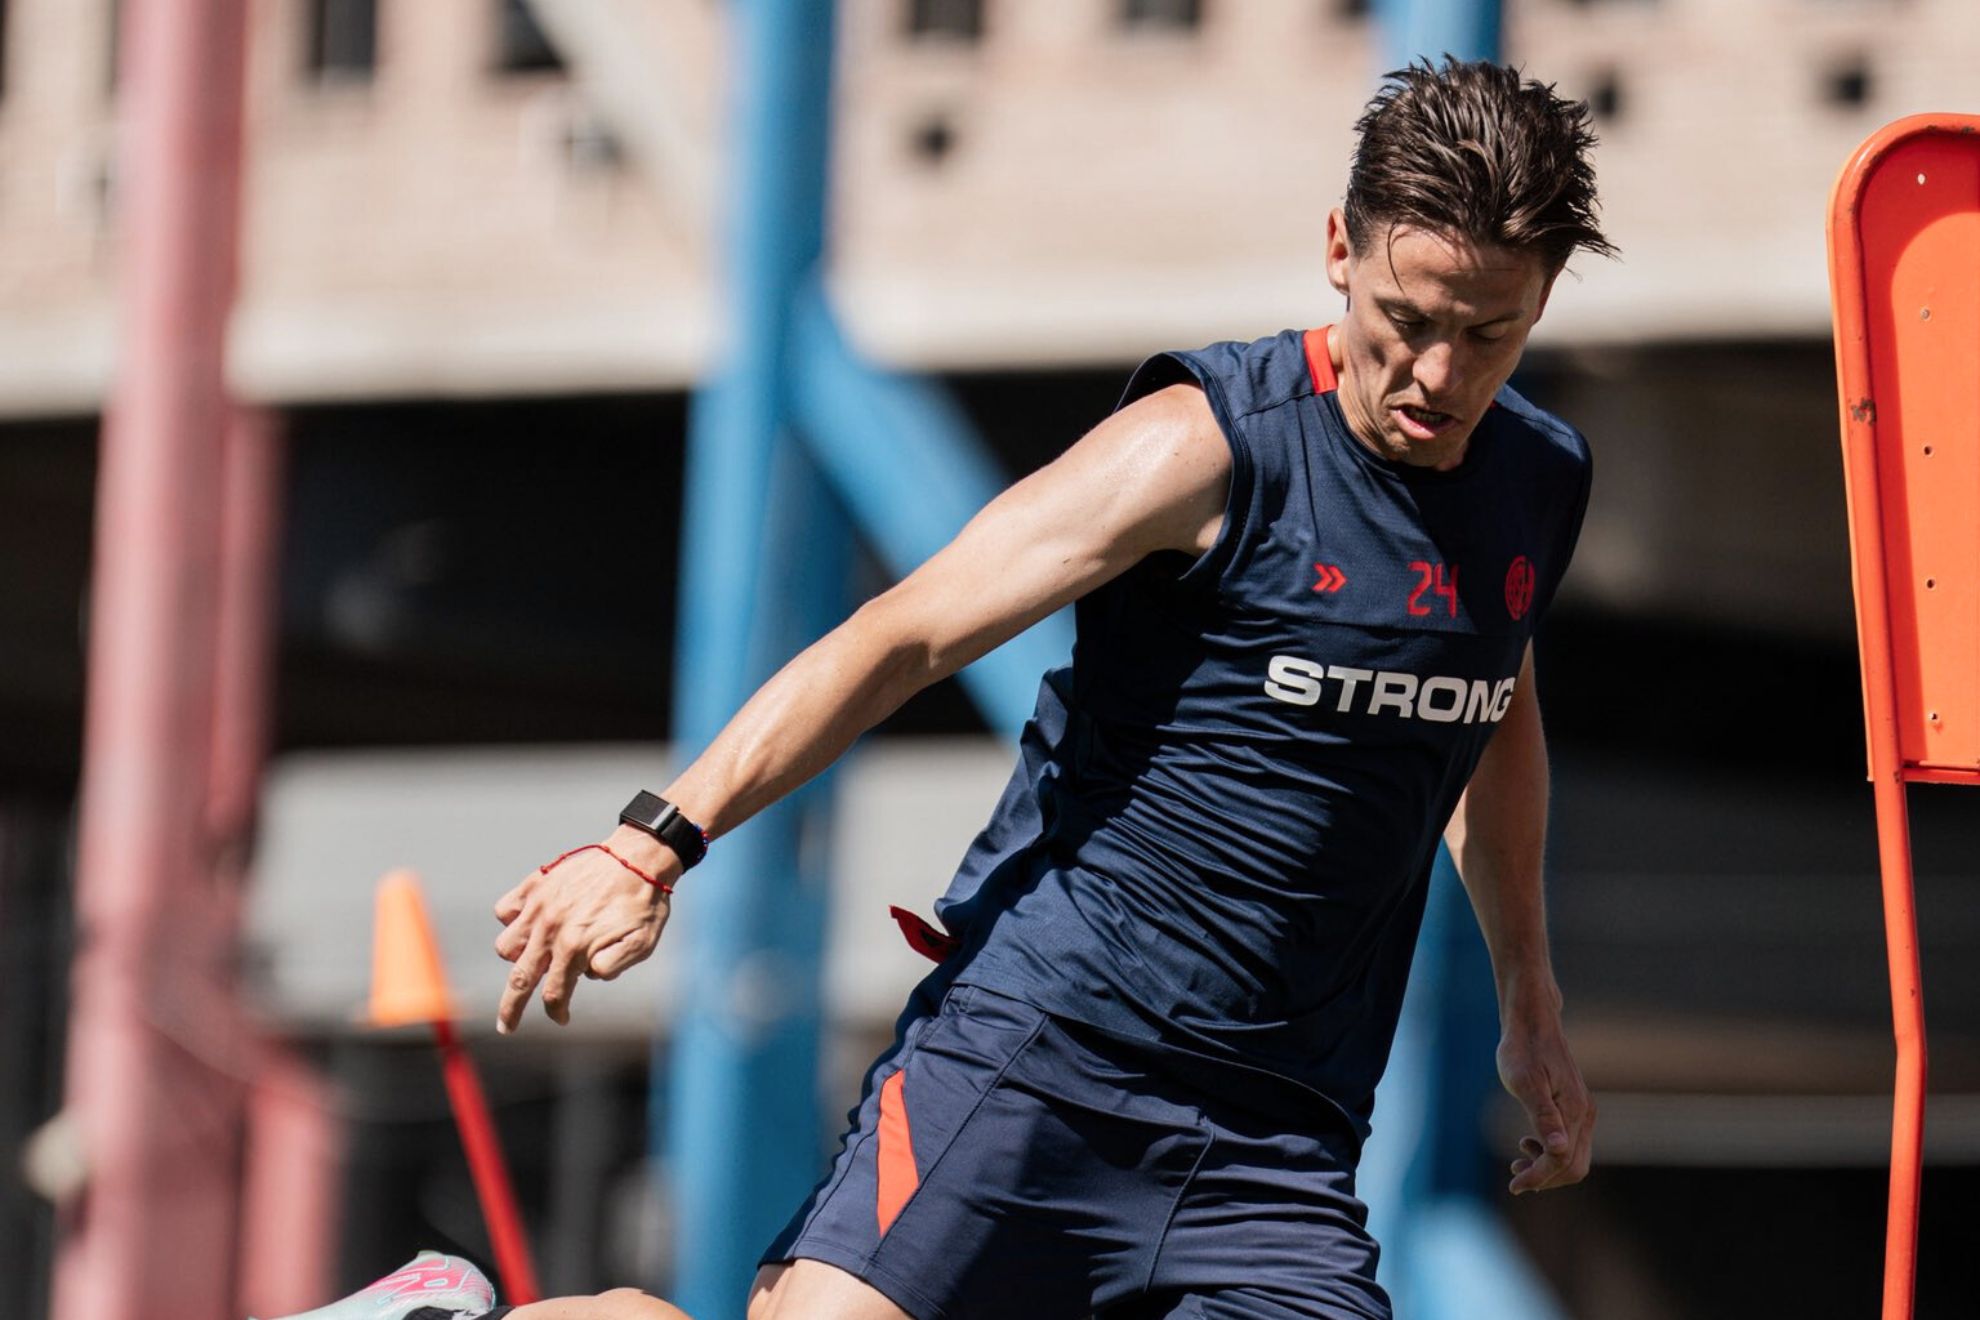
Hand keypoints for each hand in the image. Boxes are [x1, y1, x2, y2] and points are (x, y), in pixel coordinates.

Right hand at [493, 827, 677, 1031]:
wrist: (640, 855)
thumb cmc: (644, 903)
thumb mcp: (642, 943)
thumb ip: (613, 965)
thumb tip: (587, 975)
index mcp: (575, 947)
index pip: (554, 994)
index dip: (557, 1011)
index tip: (562, 1017)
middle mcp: (550, 929)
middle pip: (519, 981)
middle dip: (511, 1009)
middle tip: (507, 1026)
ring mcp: (539, 906)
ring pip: (507, 946)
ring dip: (516, 959)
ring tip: (529, 961)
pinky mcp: (535, 884)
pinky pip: (505, 909)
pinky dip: (510, 920)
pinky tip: (527, 924)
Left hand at [1497, 1011, 1594, 1194]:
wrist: (1532, 1023)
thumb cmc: (1523, 1049)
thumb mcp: (1525, 1082)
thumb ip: (1542, 1116)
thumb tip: (1558, 1150)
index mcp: (1573, 1110)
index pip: (1562, 1160)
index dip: (1539, 1177)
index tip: (1514, 1185)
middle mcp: (1584, 1114)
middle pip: (1575, 1166)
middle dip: (1546, 1178)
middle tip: (1515, 1176)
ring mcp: (1582, 1110)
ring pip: (1574, 1157)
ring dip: (1548, 1168)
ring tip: (1518, 1162)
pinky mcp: (1575, 1106)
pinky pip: (1571, 1143)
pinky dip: (1552, 1153)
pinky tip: (1528, 1143)